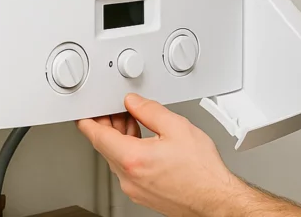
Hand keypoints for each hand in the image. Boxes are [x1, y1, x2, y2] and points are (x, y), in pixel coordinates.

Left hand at [76, 94, 245, 216]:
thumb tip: (134, 103)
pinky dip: (129, 152)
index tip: (86, 111)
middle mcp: (128, 177)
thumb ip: (150, 111)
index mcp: (132, 158)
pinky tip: (142, 142)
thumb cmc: (202, 170)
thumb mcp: (177, 127)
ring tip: (133, 121)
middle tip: (117, 109)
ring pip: (115, 157)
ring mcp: (133, 188)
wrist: (214, 198)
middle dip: (108, 125)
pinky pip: (126, 169)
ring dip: (119, 138)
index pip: (96, 135)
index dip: (88, 119)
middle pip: (105, 146)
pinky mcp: (141, 193)